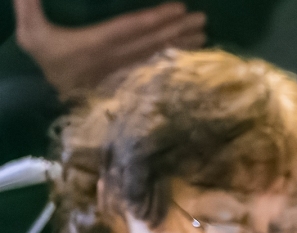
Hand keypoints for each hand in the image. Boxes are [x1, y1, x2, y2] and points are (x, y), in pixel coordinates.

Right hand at [13, 0, 204, 98]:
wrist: (50, 95)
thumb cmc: (46, 58)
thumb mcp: (31, 33)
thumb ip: (28, 6)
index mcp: (96, 44)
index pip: (132, 28)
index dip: (156, 18)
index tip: (179, 8)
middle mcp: (116, 59)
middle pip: (153, 41)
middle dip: (178, 29)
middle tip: (202, 18)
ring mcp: (126, 71)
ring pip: (160, 55)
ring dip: (183, 44)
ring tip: (204, 34)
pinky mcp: (133, 79)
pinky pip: (160, 68)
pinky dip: (177, 59)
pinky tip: (194, 54)